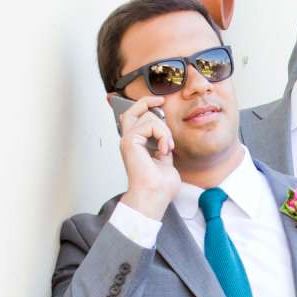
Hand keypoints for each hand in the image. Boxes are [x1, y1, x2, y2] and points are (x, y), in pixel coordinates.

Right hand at [117, 97, 179, 219]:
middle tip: (161, 101)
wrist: (154, 195)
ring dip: (165, 130)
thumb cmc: (159, 186)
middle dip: (148, 101)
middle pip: (133, 110)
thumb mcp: (165, 160)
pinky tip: (165, 149)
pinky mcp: (130, 140)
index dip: (145, 105)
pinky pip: (150, 124)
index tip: (159, 102)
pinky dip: (163, 135)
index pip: (134, 118)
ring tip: (168, 147)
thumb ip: (163, 145)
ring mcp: (128, 140)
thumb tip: (166, 136)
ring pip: (148, 116)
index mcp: (136, 145)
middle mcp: (129, 141)